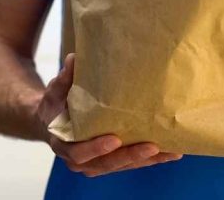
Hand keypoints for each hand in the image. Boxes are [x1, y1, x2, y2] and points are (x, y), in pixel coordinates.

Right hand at [36, 54, 182, 176]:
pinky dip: (151, 160)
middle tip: (152, 146)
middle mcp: (80, 160)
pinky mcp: (111, 162)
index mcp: (64, 144)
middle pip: (106, 164)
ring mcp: (97, 163)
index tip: (114, 139)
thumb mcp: (56, 90)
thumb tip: (74, 59)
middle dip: (130, 156)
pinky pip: (131, 163)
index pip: (79, 152)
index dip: (95, 148)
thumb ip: (64, 79)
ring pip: (122, 166)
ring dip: (146, 160)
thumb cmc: (55, 104)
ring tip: (170, 152)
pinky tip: (171, 153)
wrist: (52, 122)